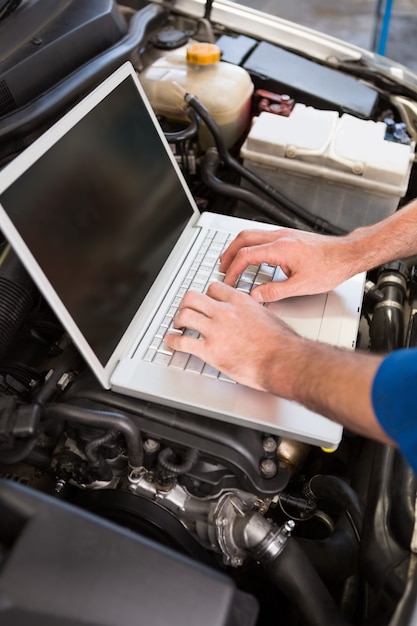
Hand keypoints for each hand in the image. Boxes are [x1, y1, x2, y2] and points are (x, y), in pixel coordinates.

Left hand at [164, 281, 299, 394]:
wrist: (283, 360)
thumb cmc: (282, 343)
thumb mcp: (267, 316)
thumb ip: (252, 312)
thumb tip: (250, 316)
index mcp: (240, 302)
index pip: (214, 288)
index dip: (207, 295)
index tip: (205, 300)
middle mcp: (225, 312)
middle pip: (193, 297)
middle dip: (186, 304)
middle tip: (186, 310)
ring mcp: (216, 330)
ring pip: (185, 315)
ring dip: (178, 319)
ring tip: (178, 325)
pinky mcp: (210, 350)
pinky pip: (183, 341)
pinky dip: (173, 341)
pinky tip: (172, 342)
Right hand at [220, 228, 353, 301]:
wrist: (348, 254)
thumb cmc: (331, 267)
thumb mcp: (301, 286)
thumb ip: (275, 291)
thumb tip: (255, 295)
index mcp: (280, 248)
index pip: (245, 256)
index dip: (233, 270)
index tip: (229, 281)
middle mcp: (280, 237)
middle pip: (243, 238)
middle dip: (229, 254)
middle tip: (222, 269)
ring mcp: (284, 234)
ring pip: (251, 235)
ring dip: (238, 248)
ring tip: (232, 262)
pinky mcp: (289, 236)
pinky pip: (261, 237)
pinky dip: (250, 246)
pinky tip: (252, 257)